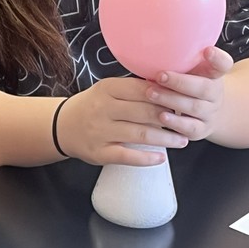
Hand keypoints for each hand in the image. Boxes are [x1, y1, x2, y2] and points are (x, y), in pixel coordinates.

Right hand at [56, 77, 188, 165]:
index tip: (181, 100)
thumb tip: (169, 90)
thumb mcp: (108, 90)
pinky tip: (161, 157)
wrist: (62, 126)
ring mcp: (100, 132)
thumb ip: (134, 89)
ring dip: (165, 138)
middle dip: (169, 117)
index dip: (165, 95)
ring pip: (139, 135)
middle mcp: (102, 109)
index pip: (142, 90)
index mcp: (107, 89)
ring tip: (182, 140)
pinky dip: (146, 158)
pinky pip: (126, 156)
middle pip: (144, 112)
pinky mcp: (99, 153)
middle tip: (186, 121)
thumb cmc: (93, 106)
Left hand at [145, 46, 232, 141]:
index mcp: (214, 75)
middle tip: (160, 75)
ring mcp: (210, 113)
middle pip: (205, 88)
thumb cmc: (191, 85)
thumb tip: (148, 46)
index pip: (223, 64)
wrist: (209, 112)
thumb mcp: (191, 71)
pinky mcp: (201, 129)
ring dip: (171, 100)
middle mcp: (215, 93)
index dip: (217, 58)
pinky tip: (161, 117)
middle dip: (180, 82)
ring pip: (195, 107)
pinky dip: (176, 123)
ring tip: (151, 93)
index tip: (207, 50)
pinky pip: (191, 128)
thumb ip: (179, 60)